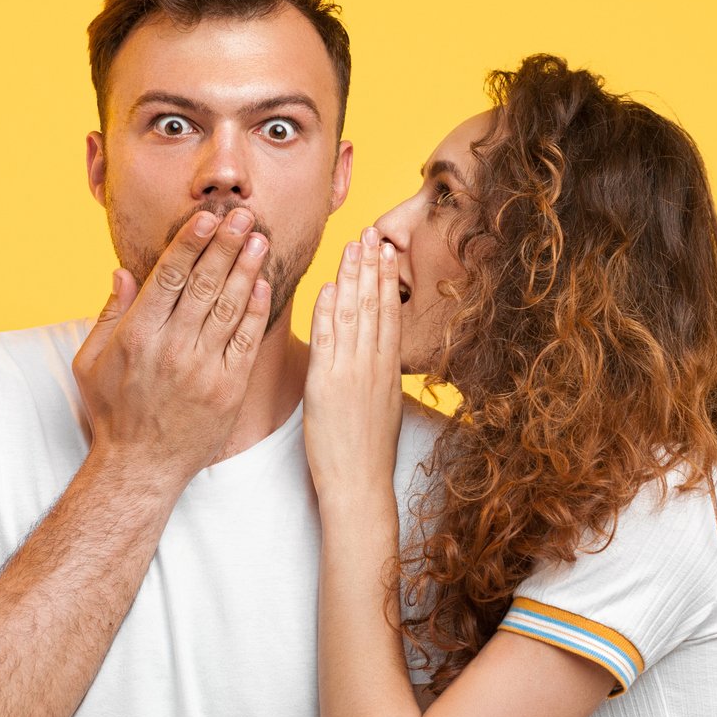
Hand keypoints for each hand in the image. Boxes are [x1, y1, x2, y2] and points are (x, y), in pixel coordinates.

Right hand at [72, 207, 272, 480]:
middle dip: (225, 246)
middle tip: (243, 215)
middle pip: (203, 285)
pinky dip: (255, 311)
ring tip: (260, 238)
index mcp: (137, 336)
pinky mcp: (228, 388)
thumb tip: (122, 271)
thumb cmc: (114, 411)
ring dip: (246, 270)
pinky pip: (245, 342)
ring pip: (228, 308)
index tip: (206, 218)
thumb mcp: (91, 362)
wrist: (141, 467)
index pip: (168, 278)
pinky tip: (263, 284)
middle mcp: (171, 348)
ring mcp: (203, 369)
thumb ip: (108, 314)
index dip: (190, 244)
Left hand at [304, 224, 404, 504]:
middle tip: (371, 232)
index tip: (386, 251)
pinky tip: (327, 288)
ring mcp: (352, 373)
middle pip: (375, 306)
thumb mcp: (382, 408)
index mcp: (388, 370)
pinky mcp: (327, 385)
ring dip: (351, 278)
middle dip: (372, 266)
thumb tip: (373, 356)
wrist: (359, 484)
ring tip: (352, 247)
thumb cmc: (367, 454)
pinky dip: (328, 312)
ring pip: (354, 315)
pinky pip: (328, 340)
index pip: (390, 313)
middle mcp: (373, 366)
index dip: (388, 280)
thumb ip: (377, 376)